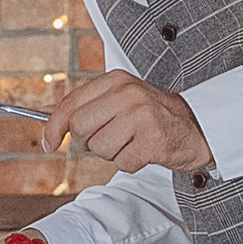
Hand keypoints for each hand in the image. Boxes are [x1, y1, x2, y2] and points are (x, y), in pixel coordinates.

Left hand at [41, 73, 212, 178]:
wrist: (198, 126)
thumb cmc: (153, 115)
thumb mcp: (118, 100)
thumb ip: (83, 105)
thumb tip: (44, 111)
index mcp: (116, 80)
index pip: (70, 104)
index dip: (54, 127)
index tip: (49, 143)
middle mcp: (128, 94)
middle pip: (81, 128)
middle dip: (87, 142)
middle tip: (106, 141)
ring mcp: (142, 116)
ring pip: (100, 148)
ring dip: (111, 153)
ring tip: (131, 142)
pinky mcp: (153, 141)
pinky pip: (122, 163)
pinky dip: (129, 163)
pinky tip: (143, 151)